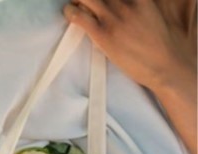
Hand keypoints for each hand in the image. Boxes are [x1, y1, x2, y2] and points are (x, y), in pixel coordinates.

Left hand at [63, 0, 196, 92]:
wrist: (165, 66)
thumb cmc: (160, 46)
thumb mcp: (151, 15)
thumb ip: (137, 7)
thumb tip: (125, 7)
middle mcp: (126, 3)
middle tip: (84, 1)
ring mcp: (114, 18)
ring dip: (78, 0)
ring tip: (75, 6)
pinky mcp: (104, 35)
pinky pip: (80, 17)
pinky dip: (70, 12)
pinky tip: (69, 13)